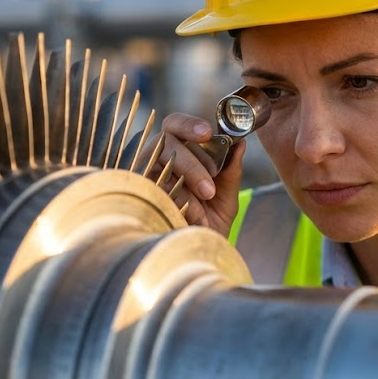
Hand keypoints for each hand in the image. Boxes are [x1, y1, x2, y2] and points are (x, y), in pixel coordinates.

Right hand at [138, 113, 245, 235]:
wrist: (197, 254)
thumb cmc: (211, 220)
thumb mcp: (227, 194)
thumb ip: (232, 168)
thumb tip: (241, 143)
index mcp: (178, 151)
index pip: (174, 125)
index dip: (188, 124)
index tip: (207, 133)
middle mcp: (156, 159)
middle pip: (166, 142)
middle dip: (192, 166)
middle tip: (209, 191)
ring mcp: (143, 176)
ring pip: (160, 168)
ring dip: (185, 190)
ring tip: (201, 214)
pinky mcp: (136, 194)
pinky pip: (154, 191)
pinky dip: (176, 205)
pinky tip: (186, 219)